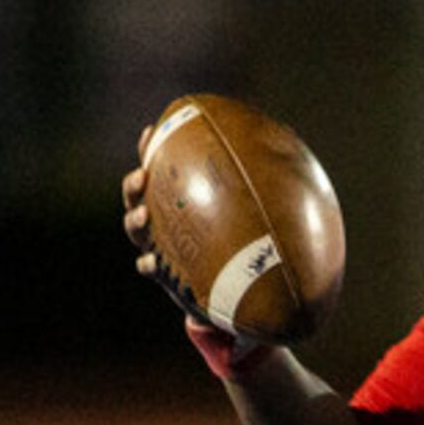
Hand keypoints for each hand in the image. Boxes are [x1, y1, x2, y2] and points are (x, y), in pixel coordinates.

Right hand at [123, 126, 264, 378]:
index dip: (152, 150)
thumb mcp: (260, 212)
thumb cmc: (253, 246)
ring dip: (134, 221)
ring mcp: (163, 246)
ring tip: (143, 216)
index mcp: (184, 198)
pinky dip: (148, 264)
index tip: (151, 132)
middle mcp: (168, 219)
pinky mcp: (167, 275)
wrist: (246, 293)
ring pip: (136, 230)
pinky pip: (150, 269)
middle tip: (143, 175)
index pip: (163, 169)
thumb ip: (268, 184)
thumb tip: (289, 152)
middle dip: (134, 184)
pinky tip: (151, 261)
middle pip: (139, 196)